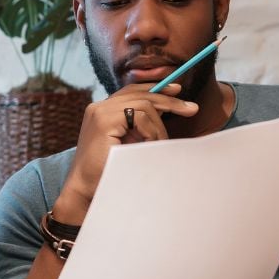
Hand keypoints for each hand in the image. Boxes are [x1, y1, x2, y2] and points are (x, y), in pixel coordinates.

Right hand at [51, 83, 199, 222]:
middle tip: (191, 109)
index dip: (155, 89)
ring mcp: (100, 112)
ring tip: (161, 144)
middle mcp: (98, 107)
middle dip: (168, 100)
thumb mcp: (127, 142)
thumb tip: (166, 110)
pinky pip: (140, 116)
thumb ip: (138, 126)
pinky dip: (151, 131)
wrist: (87, 189)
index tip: (177, 91)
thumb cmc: (108, 171)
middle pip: (140, 93)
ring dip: (158, 126)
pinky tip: (150, 145)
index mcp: (101, 111)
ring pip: (144, 105)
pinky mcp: (104, 121)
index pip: (132, 91)